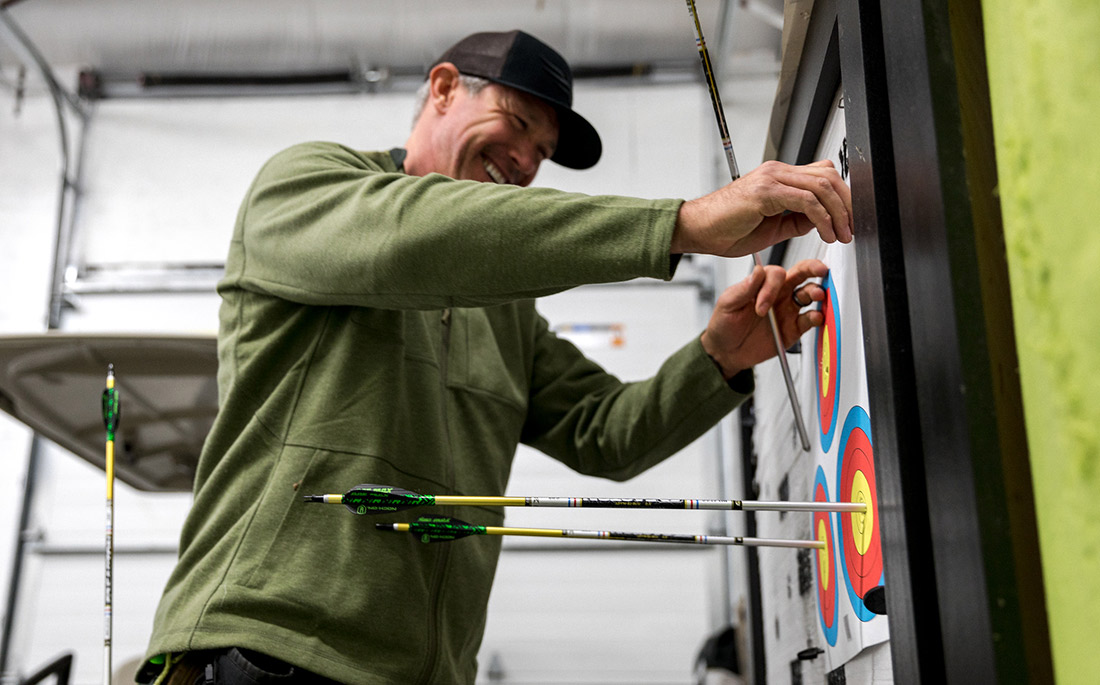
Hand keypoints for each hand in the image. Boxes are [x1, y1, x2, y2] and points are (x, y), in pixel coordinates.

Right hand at [672, 160, 852, 256]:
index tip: (849, 220)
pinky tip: (824, 233)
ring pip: (821, 185)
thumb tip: (820, 220)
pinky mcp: (765, 191)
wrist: (698, 231)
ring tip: (840, 234)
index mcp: (778, 177)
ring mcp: (770, 179)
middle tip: (851, 229)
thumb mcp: (772, 227)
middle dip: (847, 204)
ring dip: (838, 213)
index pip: (822, 174)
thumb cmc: (726, 229)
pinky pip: (806, 200)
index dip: (842, 195)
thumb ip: (797, 220)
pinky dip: (822, 218)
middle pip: (828, 175)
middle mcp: (776, 172)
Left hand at [700, 259, 828, 378]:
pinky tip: (815, 317)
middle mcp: (778, 294)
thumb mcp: (727, 304)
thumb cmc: (724, 324)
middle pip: (801, 274)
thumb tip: (758, 272)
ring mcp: (788, 310)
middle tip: (821, 270)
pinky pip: (809, 320)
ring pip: (809, 295)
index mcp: (762, 284)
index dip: (772, 287)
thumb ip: (743, 289)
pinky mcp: (793, 329)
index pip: (777, 274)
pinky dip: (816, 317)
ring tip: (818, 295)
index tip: (760, 308)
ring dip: (816, 292)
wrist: (726, 351)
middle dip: (813, 268)